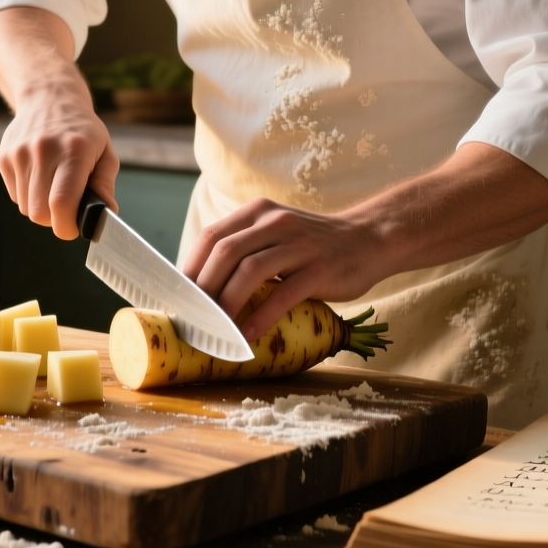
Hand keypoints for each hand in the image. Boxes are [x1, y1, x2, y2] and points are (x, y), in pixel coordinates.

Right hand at [0, 7, 121, 238]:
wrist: (49, 97)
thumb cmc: (82, 130)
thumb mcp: (105, 152)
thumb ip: (105, 185)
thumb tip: (105, 215)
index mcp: (74, 150)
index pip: (62, 202)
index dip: (67, 226)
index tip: (74, 227)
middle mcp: (43, 150)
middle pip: (39, 213)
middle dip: (54, 220)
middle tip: (67, 210)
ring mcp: (19, 153)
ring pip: (25, 208)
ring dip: (41, 207)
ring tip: (53, 186)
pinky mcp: (4, 156)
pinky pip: (15, 195)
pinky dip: (28, 195)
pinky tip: (39, 176)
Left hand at [180, 198, 392, 341]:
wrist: (370, 239)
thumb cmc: (313, 246)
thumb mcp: (275, 233)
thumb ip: (245, 248)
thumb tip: (201, 285)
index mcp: (258, 212)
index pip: (211, 236)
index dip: (189, 268)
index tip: (177, 297)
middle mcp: (275, 222)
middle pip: (224, 252)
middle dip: (202, 289)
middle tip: (191, 318)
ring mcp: (298, 245)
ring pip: (249, 271)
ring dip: (226, 304)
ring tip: (215, 330)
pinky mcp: (319, 269)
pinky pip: (283, 295)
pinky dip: (261, 317)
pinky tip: (249, 336)